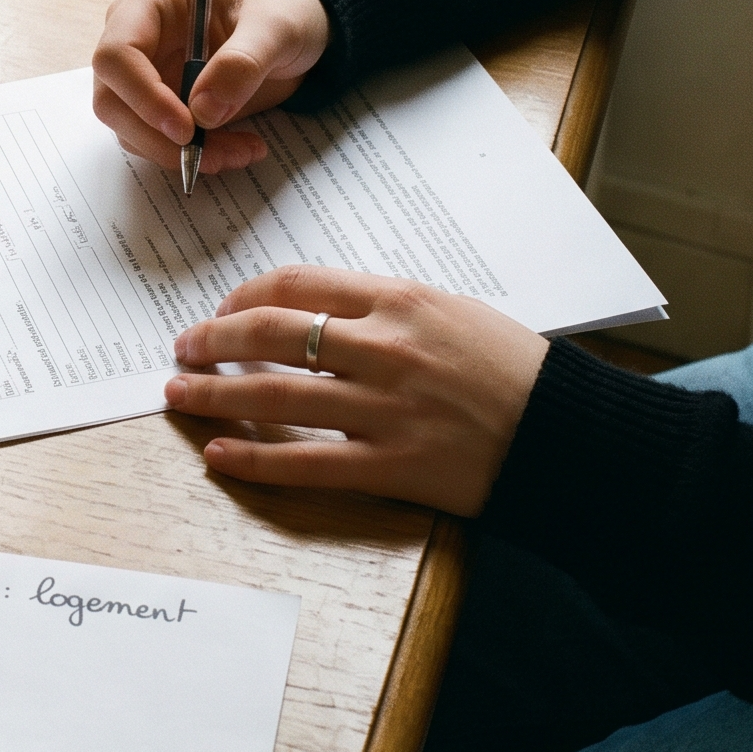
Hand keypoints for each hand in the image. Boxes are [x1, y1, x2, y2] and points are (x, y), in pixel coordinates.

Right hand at [93, 0, 330, 176]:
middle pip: (112, 99)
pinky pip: (157, 140)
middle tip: (211, 155)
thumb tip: (204, 110)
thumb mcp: (277, 26)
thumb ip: (243, 62)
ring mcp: (142, 71)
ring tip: (239, 151)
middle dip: (158, 137)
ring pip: (131, 128)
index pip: (116, 54)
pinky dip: (192, 155)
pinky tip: (235, 148)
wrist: (294, 27)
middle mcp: (135, 35)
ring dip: (178, 153)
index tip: (187, 127)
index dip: (143, 96)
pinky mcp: (157, 102)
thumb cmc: (281, 9)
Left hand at [163, 266, 549, 515]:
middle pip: (269, 333)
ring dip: (215, 393)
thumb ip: (385, 309)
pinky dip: (252, 459)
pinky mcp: (390, 466)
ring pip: (273, 395)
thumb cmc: (517, 371)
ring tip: (180, 393)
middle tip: (184, 348)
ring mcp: (383, 409)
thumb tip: (318, 310)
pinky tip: (218, 456)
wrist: (573, 436)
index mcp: (397, 301)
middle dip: (213, 339)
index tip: (221, 311)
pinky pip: (303, 462)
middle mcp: (383, 348)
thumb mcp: (452, 313)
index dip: (242, 297)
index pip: (294, 285)